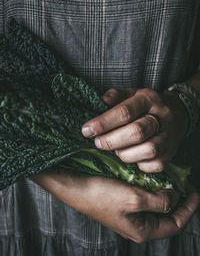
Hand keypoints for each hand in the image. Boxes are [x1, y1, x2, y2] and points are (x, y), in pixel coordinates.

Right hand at [30, 170, 198, 242]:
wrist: (75, 186)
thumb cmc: (101, 195)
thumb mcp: (134, 198)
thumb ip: (159, 200)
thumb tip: (174, 197)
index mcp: (142, 229)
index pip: (175, 223)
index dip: (188, 209)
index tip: (195, 192)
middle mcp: (138, 223)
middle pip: (166, 214)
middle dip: (178, 199)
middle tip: (184, 182)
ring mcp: (130, 213)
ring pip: (155, 204)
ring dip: (164, 191)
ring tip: (171, 177)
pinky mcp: (123, 201)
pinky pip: (144, 196)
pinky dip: (152, 187)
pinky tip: (152, 175)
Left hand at [82, 88, 188, 172]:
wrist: (176, 113)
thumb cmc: (145, 105)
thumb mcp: (131, 94)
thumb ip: (115, 96)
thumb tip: (100, 102)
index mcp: (148, 99)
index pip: (125, 112)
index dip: (103, 123)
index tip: (87, 130)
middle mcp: (162, 117)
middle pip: (137, 132)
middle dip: (111, 140)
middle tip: (98, 142)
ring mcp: (169, 136)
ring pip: (148, 150)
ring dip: (126, 154)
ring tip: (116, 150)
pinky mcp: (171, 153)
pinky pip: (156, 164)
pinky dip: (140, 164)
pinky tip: (132, 157)